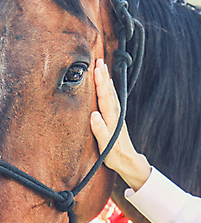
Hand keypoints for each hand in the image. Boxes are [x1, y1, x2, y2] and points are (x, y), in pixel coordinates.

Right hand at [90, 59, 150, 190]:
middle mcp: (115, 114)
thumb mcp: (106, 145)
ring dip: (106, 80)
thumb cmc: (115, 155)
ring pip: (111, 93)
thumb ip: (100, 130)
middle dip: (103, 76)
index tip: (96, 69)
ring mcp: (117, 115)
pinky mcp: (116, 118)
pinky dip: (110, 89)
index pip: (104, 96)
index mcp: (111, 118)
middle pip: (109, 91)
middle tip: (98, 61)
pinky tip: (108, 85)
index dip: (100, 82)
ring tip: (102, 67)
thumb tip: (93, 115)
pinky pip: (112, 99)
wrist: (129, 161)